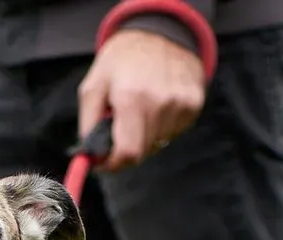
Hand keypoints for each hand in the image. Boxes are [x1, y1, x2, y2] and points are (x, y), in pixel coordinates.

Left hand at [77, 28, 205, 170]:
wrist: (161, 32)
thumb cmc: (122, 59)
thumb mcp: (93, 85)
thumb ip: (88, 124)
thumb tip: (90, 156)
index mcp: (131, 98)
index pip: (128, 153)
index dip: (114, 164)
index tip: (105, 162)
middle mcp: (159, 103)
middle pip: (142, 152)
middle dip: (126, 148)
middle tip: (119, 129)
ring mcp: (180, 104)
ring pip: (158, 144)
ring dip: (144, 136)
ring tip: (140, 109)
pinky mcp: (194, 104)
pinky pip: (173, 132)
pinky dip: (161, 126)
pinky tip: (157, 104)